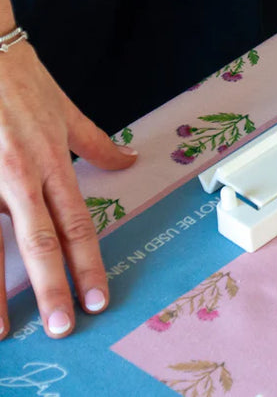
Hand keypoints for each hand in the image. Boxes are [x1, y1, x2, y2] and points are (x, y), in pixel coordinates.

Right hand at [0, 39, 136, 338]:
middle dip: (50, 287)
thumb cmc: (19, 78)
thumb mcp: (65, 109)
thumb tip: (129, 159)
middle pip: (36, 242)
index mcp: (50, 164)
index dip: (89, 263)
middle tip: (61, 327)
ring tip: (0, 332)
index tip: (97, 299)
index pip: (76, 224)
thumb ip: (95, 142)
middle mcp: (17, 177)